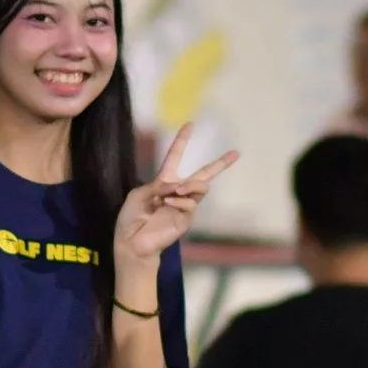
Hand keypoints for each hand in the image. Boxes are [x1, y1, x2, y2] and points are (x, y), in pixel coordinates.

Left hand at [112, 125, 236, 270]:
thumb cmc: (131, 218)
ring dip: (189, 185)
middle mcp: (178, 191)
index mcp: (164, 181)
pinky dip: (179, 201)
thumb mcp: (138, 194)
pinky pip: (190, 203)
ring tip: (175, 191)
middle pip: (204, 174)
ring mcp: (185, 205)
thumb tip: (177, 185)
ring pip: (201, 186)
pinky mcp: (187, 218)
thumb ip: (157, 185)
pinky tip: (168, 204)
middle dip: (221, 164)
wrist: (133, 242)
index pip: (175, 156)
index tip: (190, 124)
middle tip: (236, 153)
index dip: (182, 140)